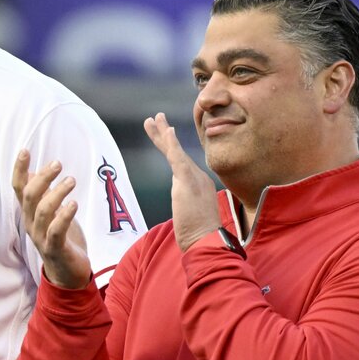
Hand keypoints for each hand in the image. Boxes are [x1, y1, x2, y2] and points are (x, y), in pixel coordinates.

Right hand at [11, 150, 91, 288]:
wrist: (68, 273)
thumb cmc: (60, 239)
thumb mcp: (50, 213)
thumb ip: (40, 195)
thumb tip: (30, 172)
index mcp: (29, 213)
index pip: (19, 188)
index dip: (19, 170)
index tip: (25, 151)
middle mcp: (31, 223)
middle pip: (29, 196)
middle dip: (42, 178)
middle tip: (58, 164)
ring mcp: (41, 237)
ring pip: (43, 211)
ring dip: (57, 193)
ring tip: (71, 180)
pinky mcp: (55, 248)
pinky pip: (56, 231)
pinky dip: (64, 216)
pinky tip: (73, 204)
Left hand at [143, 113, 218, 250]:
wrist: (207, 242)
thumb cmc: (200, 236)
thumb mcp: (191, 218)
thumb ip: (186, 207)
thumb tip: (182, 206)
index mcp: (199, 185)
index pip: (181, 162)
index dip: (171, 148)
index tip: (164, 134)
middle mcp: (199, 178)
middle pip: (178, 153)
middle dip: (164, 134)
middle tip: (155, 117)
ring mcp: (195, 178)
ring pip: (175, 152)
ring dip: (162, 134)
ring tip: (151, 119)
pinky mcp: (189, 182)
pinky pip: (178, 158)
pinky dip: (172, 144)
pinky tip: (166, 130)